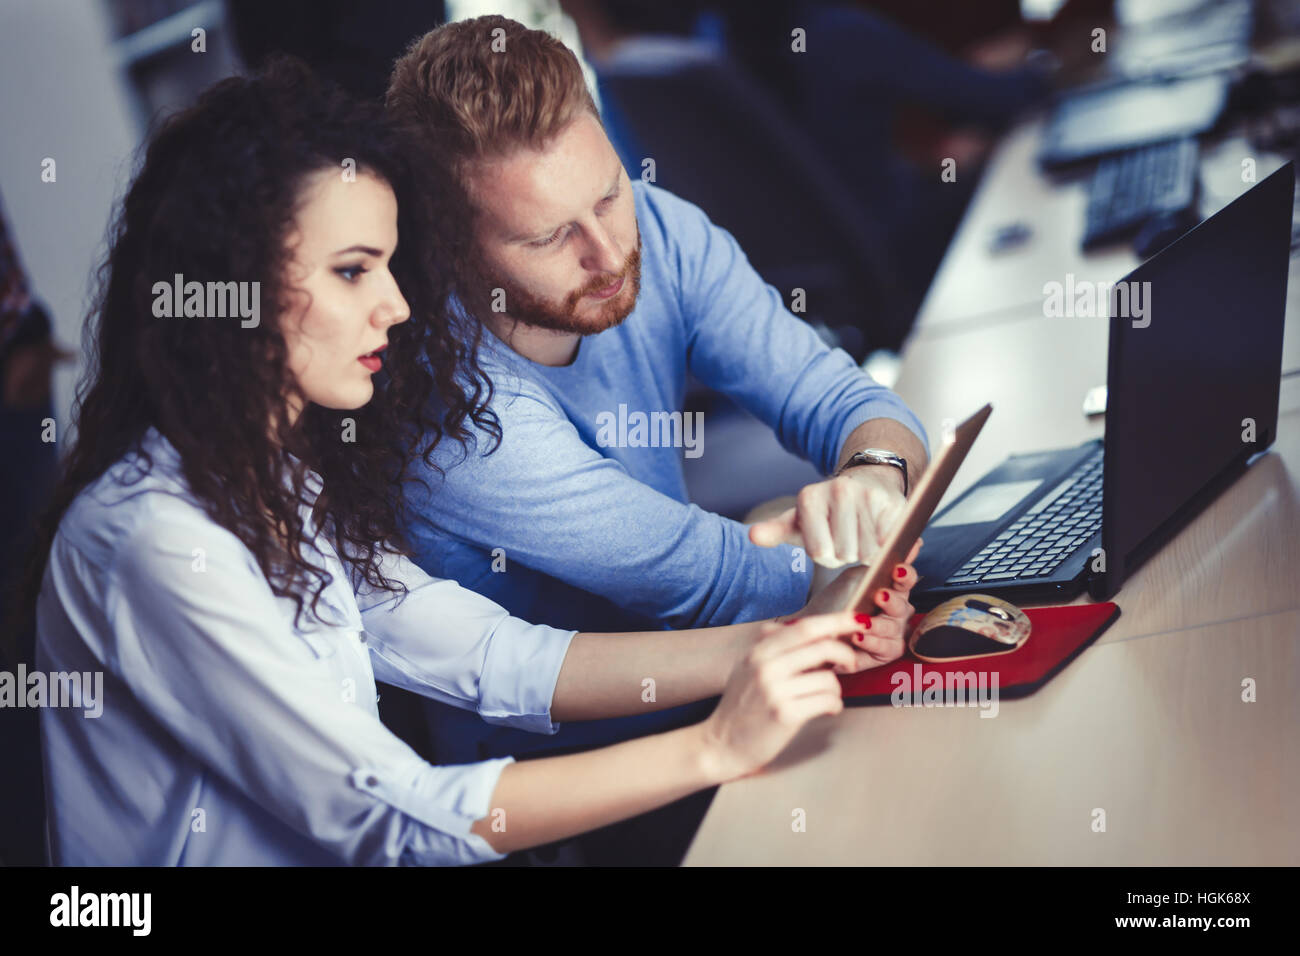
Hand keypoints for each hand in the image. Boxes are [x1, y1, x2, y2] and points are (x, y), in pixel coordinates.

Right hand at [699, 611, 861, 780]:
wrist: (722, 744)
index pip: (805, 627)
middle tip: (850, 663)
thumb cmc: (739, 707)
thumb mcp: (747, 668)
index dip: (836, 621)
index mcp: (759, 652)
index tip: (856, 620)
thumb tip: (795, 627)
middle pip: (822, 647)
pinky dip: (834, 705)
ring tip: (825, 696)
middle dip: (846, 653)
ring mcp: (775, 691)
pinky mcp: (785, 715)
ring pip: (829, 678)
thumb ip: (770, 646)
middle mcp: (766, 667)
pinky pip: (827, 701)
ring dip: (836, 688)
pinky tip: (826, 709)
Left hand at [748, 467, 904, 568]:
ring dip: (868, 553)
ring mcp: (868, 495)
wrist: (867, 483)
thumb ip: (774, 531)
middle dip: (847, 555)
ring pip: (869, 552)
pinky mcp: (895, 503)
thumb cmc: (827, 512)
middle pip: (845, 553)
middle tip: (848, 538)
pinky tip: (881, 534)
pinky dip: (887, 546)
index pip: (819, 551)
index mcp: (810, 497)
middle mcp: (839, 490)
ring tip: (863, 535)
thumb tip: (753, 536)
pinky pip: (891, 543)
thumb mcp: (797, 521)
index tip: (827, 541)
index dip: (826, 555)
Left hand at [778, 538, 921, 671]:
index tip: (896, 569)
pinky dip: (871, 643)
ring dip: (877, 624)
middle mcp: (898, 612)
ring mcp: (893, 634)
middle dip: (891, 601)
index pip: (906, 580)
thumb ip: (877, 562)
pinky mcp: (884, 654)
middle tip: (879, 595)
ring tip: (861, 621)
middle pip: (903, 606)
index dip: (905, 575)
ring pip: (893, 629)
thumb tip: (909, 542)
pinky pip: (883, 649)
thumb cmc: (838, 600)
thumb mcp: (855, 577)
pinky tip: (858, 637)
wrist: (816, 626)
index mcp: (894, 590)